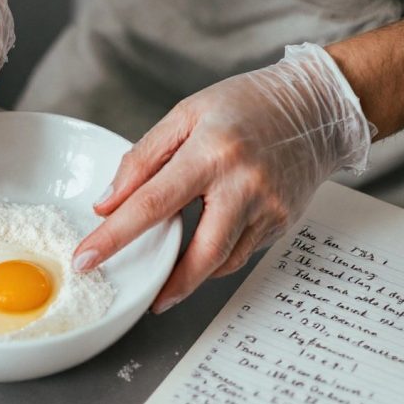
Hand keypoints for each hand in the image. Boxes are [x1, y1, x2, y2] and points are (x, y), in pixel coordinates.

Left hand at [73, 43, 373, 311]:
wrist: (316, 107)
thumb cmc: (247, 105)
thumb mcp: (186, 115)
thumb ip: (142, 159)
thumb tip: (108, 204)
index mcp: (211, 153)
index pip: (150, 204)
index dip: (114, 237)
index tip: (86, 259)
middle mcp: (244, 185)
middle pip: (199, 253)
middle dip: (167, 284)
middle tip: (141, 298)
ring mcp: (268, 209)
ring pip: (221, 263)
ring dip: (189, 279)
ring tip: (164, 285)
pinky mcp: (282, 223)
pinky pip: (240, 254)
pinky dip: (214, 261)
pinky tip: (198, 258)